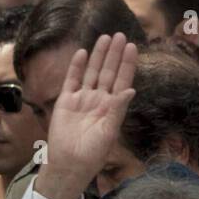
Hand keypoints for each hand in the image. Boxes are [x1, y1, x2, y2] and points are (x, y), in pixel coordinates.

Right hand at [38, 32, 136, 198]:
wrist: (69, 163)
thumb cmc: (93, 153)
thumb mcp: (109, 131)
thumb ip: (118, 109)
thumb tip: (131, 90)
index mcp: (112, 108)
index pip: (122, 80)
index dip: (126, 64)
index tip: (132, 47)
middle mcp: (98, 100)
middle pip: (108, 72)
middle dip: (114, 54)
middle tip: (120, 35)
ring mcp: (82, 99)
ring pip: (92, 72)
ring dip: (98, 56)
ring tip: (105, 38)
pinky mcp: (66, 101)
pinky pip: (72, 80)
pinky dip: (77, 67)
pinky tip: (83, 53)